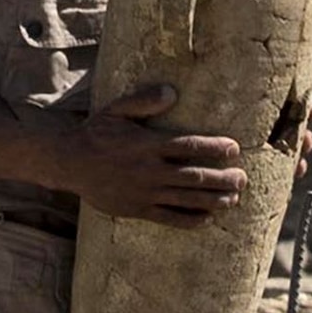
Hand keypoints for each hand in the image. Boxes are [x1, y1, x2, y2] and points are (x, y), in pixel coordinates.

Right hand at [0, 85, 248, 221]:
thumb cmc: (96, 133)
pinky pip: (171, 218)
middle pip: (196, 177)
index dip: (216, 148)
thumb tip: (172, 92)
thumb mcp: (116, 109)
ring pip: (188, 200)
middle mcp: (150, 171)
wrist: (69, 163)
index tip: (234, 149)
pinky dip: (192, 220)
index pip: (190, 147)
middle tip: (243, 178)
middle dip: (224, 178)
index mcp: (148, 144)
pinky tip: (208, 218)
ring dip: (215, 200)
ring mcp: (145, 193)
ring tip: (233, 198)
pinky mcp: (138, 209)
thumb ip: (144, 101)